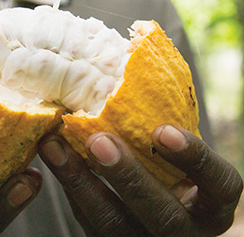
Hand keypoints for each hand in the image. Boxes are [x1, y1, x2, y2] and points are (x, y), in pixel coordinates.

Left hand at [39, 125, 242, 235]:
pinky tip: (54, 158)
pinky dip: (70, 188)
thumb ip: (169, 128)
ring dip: (80, 182)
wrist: (167, 210)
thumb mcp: (182, 153)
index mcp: (212, 203)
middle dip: (128, 177)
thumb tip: (143, 54)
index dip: (194, 158)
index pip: (219, 184)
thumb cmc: (175, 169)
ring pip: (114, 225)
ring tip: (54, 146)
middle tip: (98, 140)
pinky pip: (88, 223)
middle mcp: (185, 230)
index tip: (163, 130)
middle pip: (162, 215)